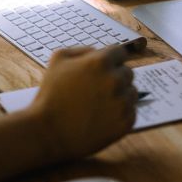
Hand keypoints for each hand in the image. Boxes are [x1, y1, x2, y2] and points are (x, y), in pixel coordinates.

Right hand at [27, 46, 136, 161]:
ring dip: (120, 96)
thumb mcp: (58, 59)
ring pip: (131, 92)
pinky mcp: (126, 122)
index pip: (120, 52)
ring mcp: (122, 102)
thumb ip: (82, 50)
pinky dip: (120, 114)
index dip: (110, 60)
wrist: (49, 132)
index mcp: (101, 62)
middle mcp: (116, 80)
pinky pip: (131, 111)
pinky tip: (102, 117)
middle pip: (127, 73)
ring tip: (98, 105)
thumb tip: (98, 51)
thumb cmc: (51, 95)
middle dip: (114, 78)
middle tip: (96, 90)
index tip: (102, 70)